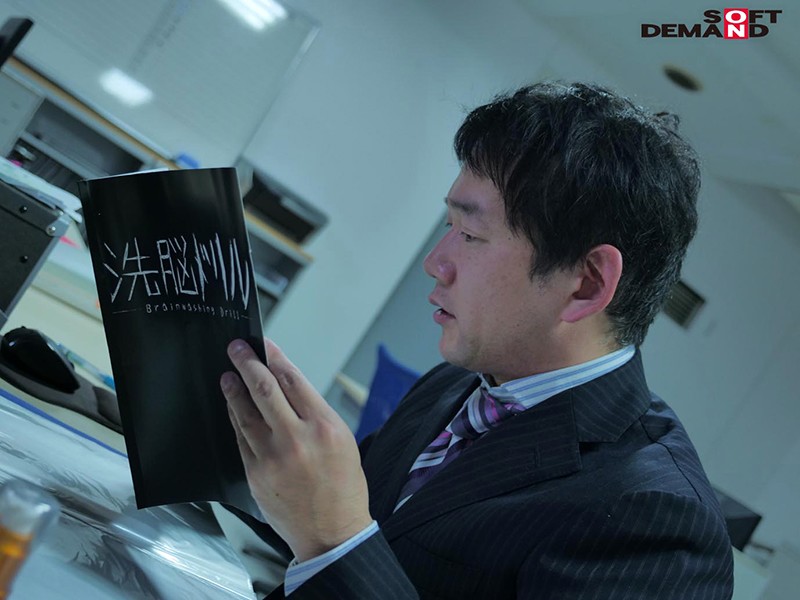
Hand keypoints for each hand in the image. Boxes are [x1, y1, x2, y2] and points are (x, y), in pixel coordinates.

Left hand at [221, 338, 372, 561]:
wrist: (332, 534)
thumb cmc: (343, 489)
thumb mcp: (344, 441)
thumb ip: (316, 413)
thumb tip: (288, 387)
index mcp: (325, 427)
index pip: (293, 380)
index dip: (275, 357)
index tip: (264, 345)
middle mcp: (297, 438)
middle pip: (264, 389)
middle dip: (247, 363)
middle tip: (237, 349)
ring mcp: (272, 457)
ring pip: (246, 412)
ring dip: (234, 390)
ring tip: (228, 375)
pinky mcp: (255, 473)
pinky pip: (241, 438)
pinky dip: (236, 418)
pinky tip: (233, 408)